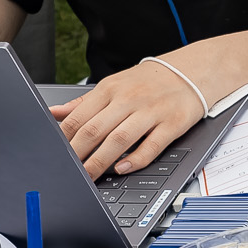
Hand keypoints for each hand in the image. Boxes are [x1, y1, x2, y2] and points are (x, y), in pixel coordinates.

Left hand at [49, 61, 205, 178]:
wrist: (193, 71)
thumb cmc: (150, 81)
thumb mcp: (114, 84)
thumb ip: (84, 102)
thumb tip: (54, 113)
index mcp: (110, 89)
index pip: (79, 118)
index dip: (64, 140)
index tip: (57, 155)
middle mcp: (129, 99)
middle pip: (95, 131)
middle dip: (77, 155)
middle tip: (68, 172)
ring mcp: (151, 111)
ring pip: (119, 140)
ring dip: (100, 162)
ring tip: (89, 176)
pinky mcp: (172, 123)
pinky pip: (151, 146)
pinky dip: (136, 160)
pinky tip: (123, 168)